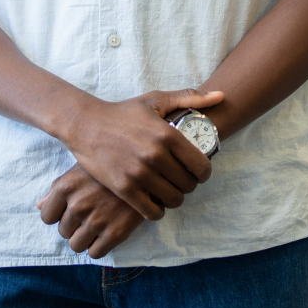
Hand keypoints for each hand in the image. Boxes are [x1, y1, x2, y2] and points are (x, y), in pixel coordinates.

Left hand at [37, 164, 143, 258]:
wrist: (152, 169)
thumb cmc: (114, 166)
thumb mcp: (84, 168)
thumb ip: (60, 187)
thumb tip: (40, 206)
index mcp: (66, 186)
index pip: (47, 217)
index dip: (60, 215)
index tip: (74, 209)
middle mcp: (78, 204)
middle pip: (63, 231)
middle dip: (76, 225)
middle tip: (93, 213)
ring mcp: (96, 220)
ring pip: (76, 245)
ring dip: (86, 238)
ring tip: (101, 223)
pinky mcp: (115, 233)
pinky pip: (95, 253)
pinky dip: (100, 246)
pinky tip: (109, 232)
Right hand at [60, 88, 222, 220]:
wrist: (86, 125)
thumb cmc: (124, 112)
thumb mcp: (157, 100)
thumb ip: (190, 98)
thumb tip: (221, 96)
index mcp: (168, 134)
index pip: (201, 165)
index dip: (205, 172)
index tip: (200, 172)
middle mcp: (155, 155)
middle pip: (188, 184)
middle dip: (190, 185)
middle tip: (183, 182)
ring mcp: (139, 173)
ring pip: (172, 199)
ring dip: (175, 198)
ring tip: (170, 191)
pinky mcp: (123, 188)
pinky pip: (151, 211)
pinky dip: (157, 210)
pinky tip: (155, 201)